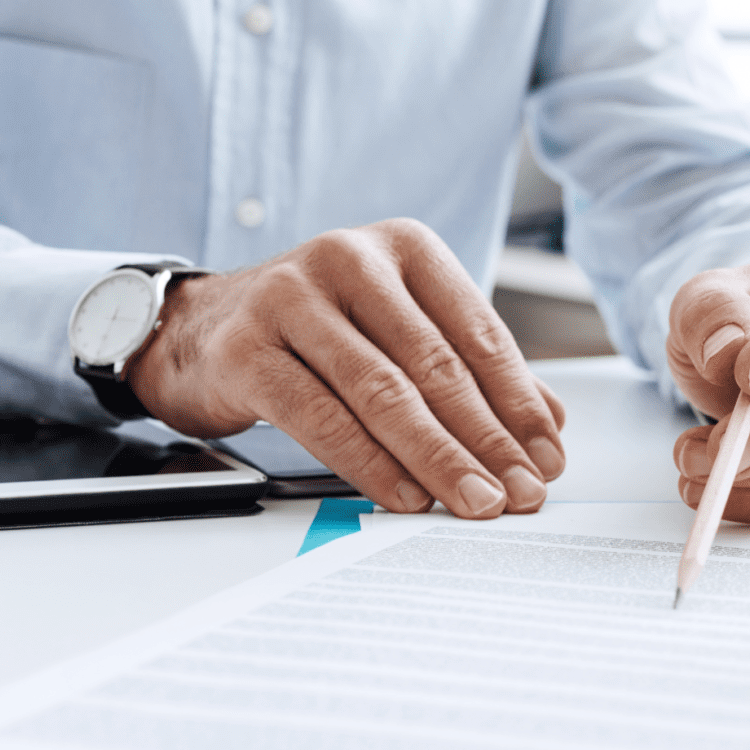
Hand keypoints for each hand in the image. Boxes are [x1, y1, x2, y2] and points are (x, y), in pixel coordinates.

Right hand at [126, 218, 565, 518]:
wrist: (200, 330)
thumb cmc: (316, 333)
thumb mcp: (400, 331)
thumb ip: (472, 369)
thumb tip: (549, 425)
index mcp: (403, 247)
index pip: (478, 331)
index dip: (518, 402)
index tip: (547, 457)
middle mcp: (349, 258)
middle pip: (435, 365)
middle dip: (487, 439)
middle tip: (521, 492)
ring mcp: (291, 299)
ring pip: (382, 391)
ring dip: (438, 457)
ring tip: (474, 502)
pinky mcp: (247, 349)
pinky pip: (322, 417)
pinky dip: (371, 464)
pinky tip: (407, 496)